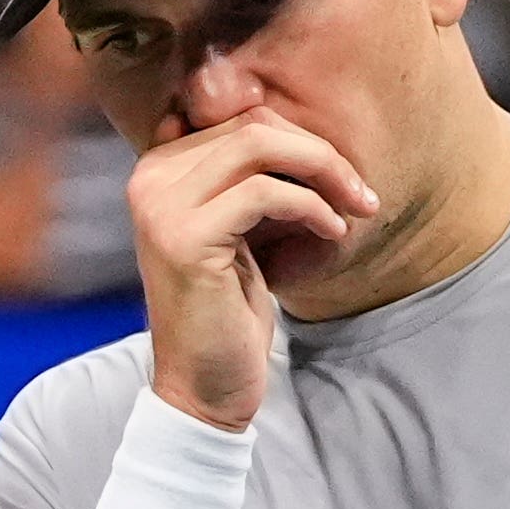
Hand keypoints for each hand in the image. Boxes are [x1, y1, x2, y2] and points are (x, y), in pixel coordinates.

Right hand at [124, 104, 378, 431]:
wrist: (203, 388)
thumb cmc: (228, 312)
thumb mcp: (242, 232)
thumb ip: (252, 179)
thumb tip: (303, 132)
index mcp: (157, 171)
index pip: (241, 119)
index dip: (302, 142)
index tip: (343, 180)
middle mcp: (148, 180)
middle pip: (252, 124)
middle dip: (319, 153)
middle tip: (361, 192)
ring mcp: (160, 207)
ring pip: (258, 145)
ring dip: (323, 172)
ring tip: (355, 208)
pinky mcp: (185, 238)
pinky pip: (265, 192)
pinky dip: (311, 206)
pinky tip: (331, 232)